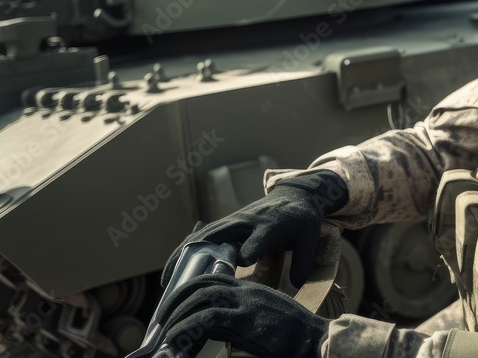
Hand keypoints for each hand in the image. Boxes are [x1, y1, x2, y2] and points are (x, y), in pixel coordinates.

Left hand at [158, 273, 326, 357]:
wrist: (314, 339)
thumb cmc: (293, 333)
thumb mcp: (268, 315)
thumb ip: (247, 315)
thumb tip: (225, 332)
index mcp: (250, 289)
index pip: (213, 278)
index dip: (190, 288)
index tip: (176, 304)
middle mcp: (246, 292)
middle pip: (202, 284)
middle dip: (177, 299)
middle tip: (163, 317)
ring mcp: (245, 305)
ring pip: (200, 300)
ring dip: (177, 314)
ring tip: (165, 330)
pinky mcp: (245, 323)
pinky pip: (206, 320)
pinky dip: (186, 327)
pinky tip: (176, 338)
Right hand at [161, 171, 347, 287]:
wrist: (294, 194)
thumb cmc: (302, 219)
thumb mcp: (310, 237)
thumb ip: (304, 260)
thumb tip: (295, 283)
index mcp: (270, 225)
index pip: (258, 238)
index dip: (250, 249)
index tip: (242, 262)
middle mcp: (247, 221)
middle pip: (218, 236)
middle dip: (198, 257)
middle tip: (182, 283)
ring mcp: (233, 221)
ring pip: (203, 237)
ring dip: (183, 256)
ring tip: (167, 281)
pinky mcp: (226, 223)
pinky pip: (202, 237)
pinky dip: (186, 251)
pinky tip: (173, 268)